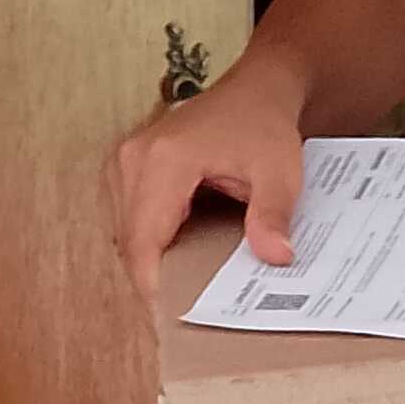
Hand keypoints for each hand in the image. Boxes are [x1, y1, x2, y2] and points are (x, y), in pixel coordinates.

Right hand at [105, 55, 306, 299]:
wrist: (255, 88)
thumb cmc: (264, 124)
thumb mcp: (279, 172)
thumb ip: (273, 214)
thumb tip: (274, 257)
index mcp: (164, 160)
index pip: (143, 241)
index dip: (153, 284)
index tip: (172, 315)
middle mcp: (134, 158)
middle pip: (130, 241)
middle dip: (153, 278)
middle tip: (184, 311)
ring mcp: (125, 160)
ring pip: (125, 233)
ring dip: (149, 261)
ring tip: (183, 287)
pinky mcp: (127, 165)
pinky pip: (129, 218)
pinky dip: (150, 242)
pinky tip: (179, 257)